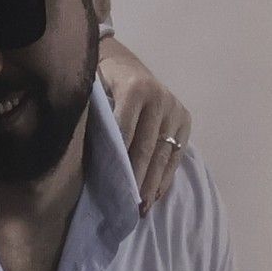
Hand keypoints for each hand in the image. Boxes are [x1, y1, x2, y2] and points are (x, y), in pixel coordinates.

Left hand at [98, 36, 191, 214]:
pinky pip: (176, 153)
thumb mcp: (92, 92)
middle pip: (147, 147)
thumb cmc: (99, 82)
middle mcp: (160, 98)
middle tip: (129, 206)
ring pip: (164, 153)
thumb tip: (87, 160)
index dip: (120, 161)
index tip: (113, 188)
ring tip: (143, 208)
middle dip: (138, 179)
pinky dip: (166, 176)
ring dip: (153, 183)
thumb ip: (94, 119)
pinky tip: (156, 195)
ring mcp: (175, 109)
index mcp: (134, 89)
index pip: (125, 132)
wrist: (123, 62)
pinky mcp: (185, 119)